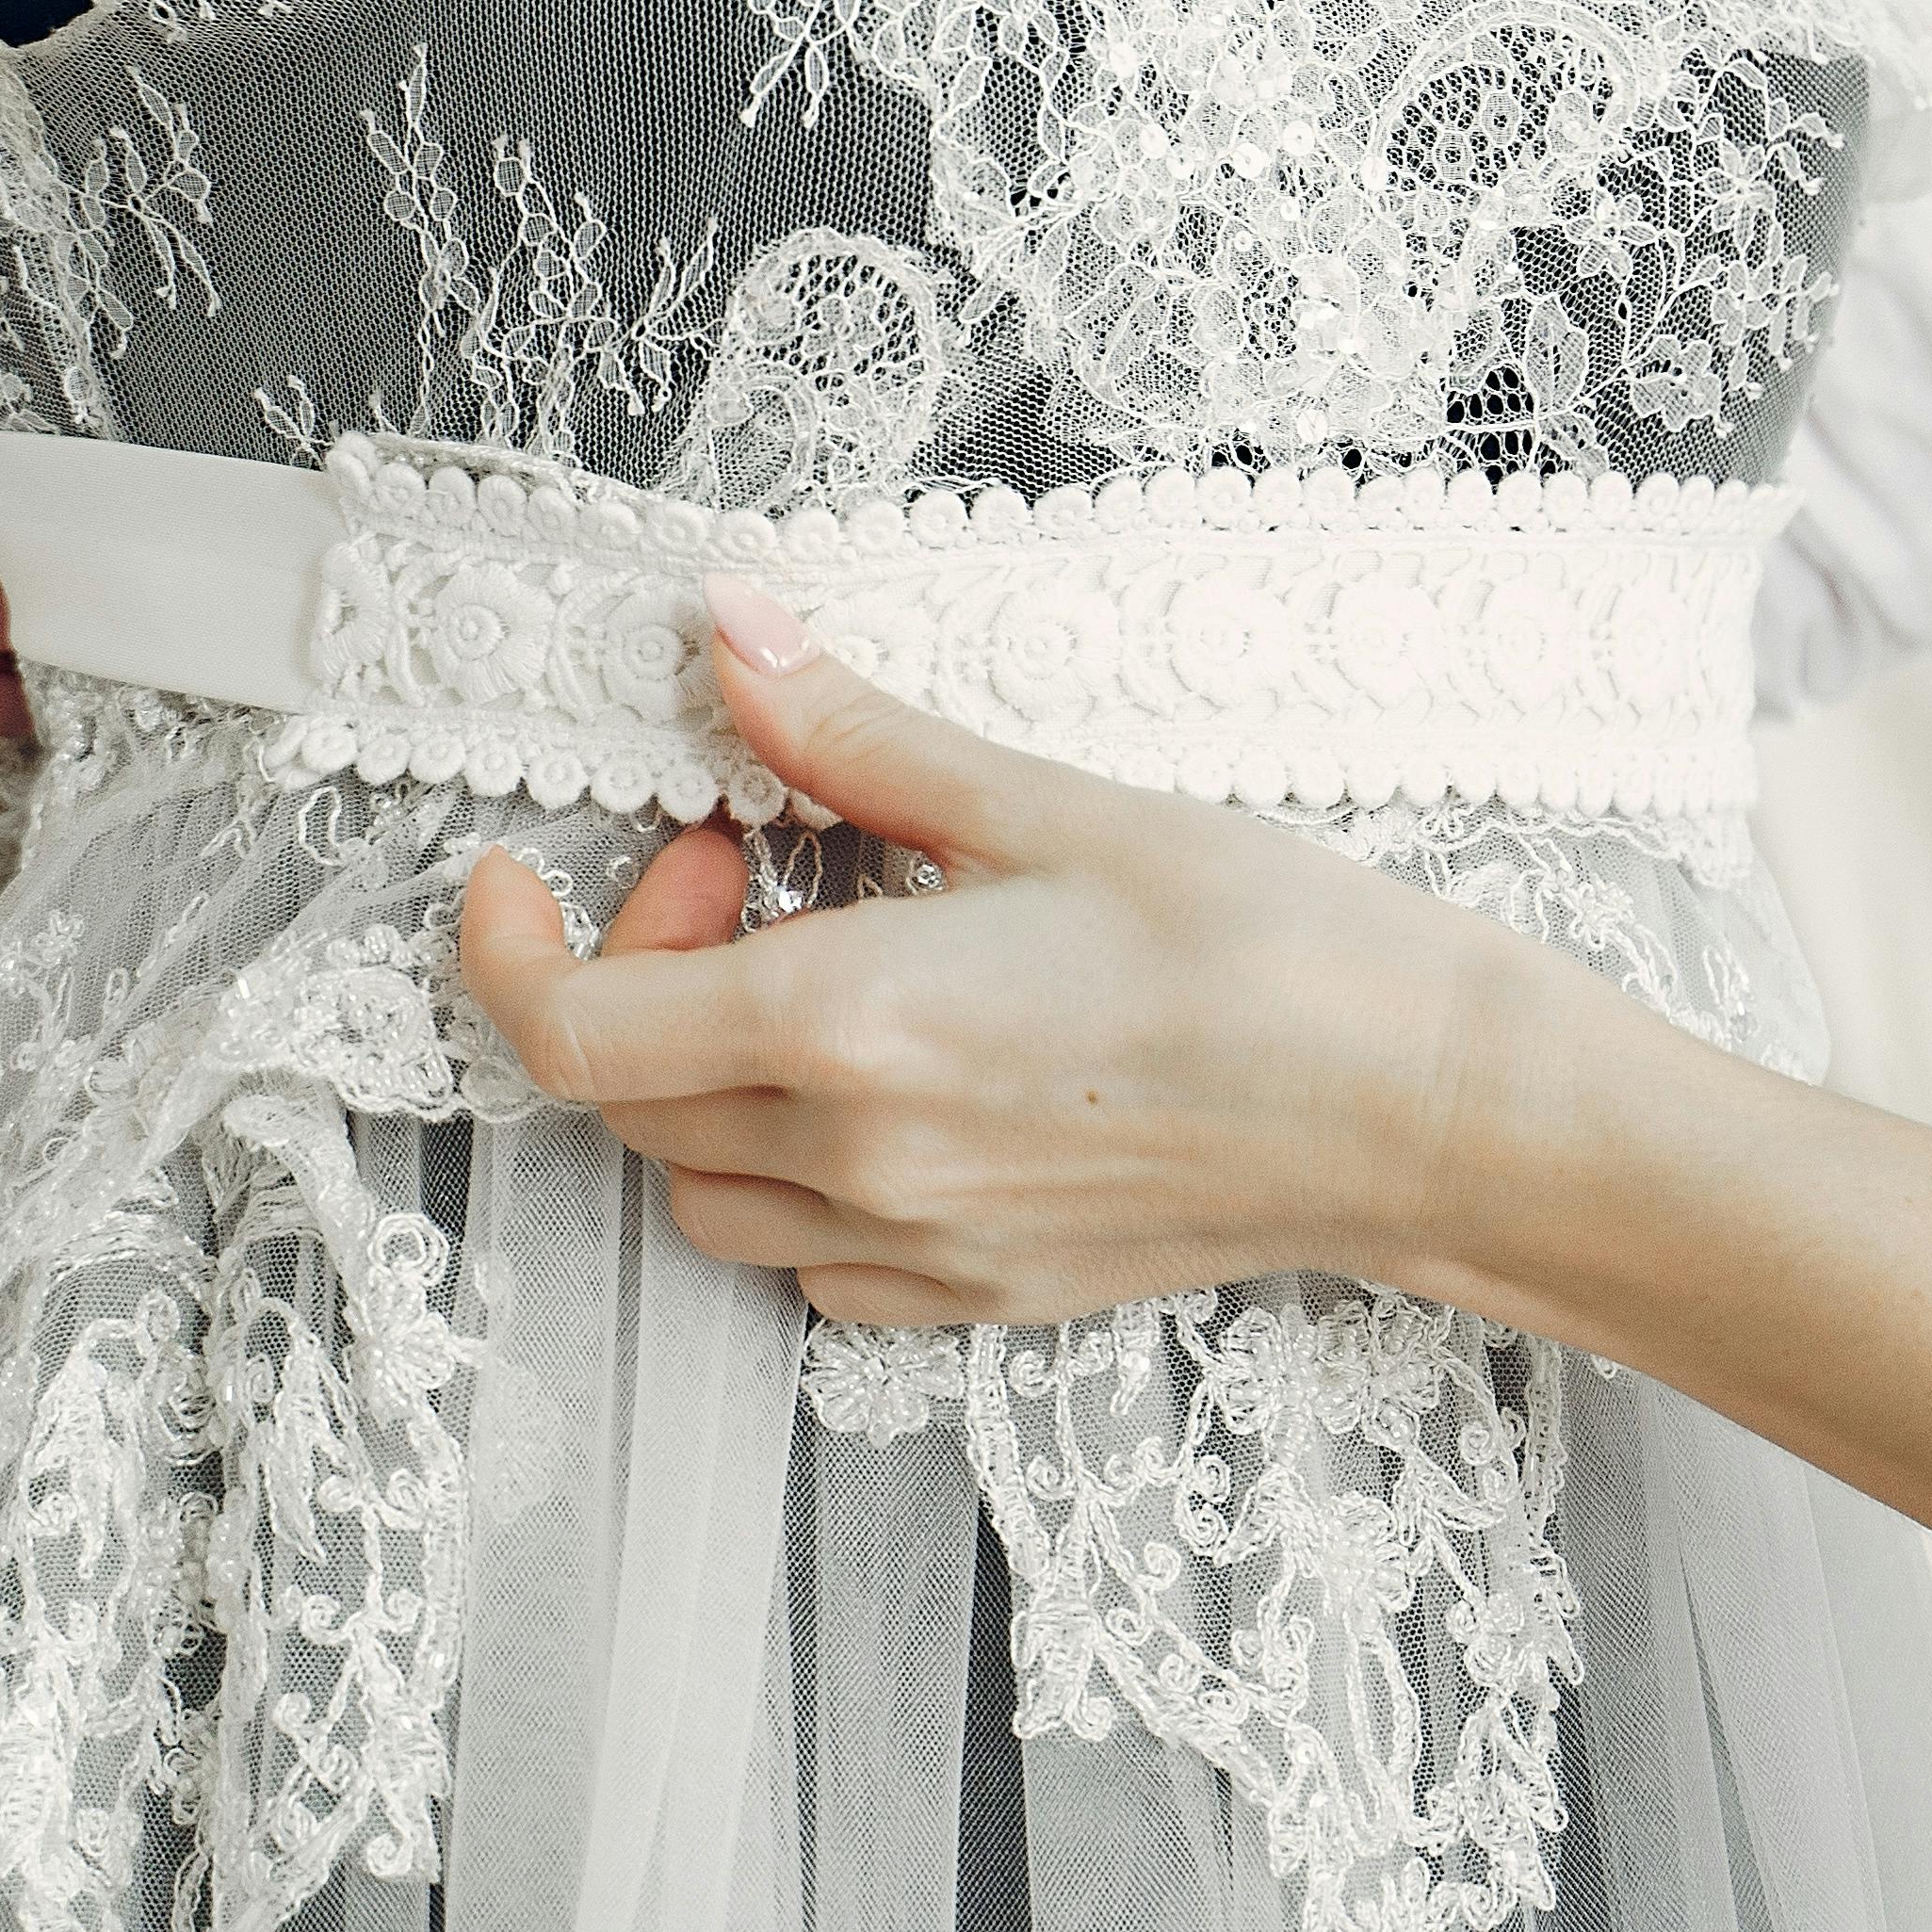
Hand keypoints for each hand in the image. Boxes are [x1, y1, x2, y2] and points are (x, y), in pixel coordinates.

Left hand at [454, 577, 1557, 1326]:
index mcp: (849, 1028)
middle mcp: (856, 1162)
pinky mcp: (979, 1294)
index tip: (522, 869)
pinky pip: (808, 1256)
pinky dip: (792, 1168)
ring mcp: (916, 1248)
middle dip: (639, 965)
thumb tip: (730, 636)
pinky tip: (892, 1080)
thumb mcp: (1053, 803)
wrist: (1426, 1108)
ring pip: (701, 1187)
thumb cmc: (1271, 947)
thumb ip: (858, 735)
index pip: (568, 1026)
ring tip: (819, 968)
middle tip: (750, 858)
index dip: (505, 946)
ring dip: (703, 1077)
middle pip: (626, 1097)